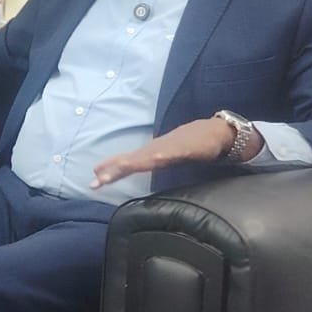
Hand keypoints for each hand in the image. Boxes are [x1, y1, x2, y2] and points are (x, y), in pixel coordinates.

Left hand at [90, 117, 253, 188]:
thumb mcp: (166, 156)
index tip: (94, 180)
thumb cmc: (190, 144)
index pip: (127, 163)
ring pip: (149, 157)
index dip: (110, 170)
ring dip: (133, 163)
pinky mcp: (188, 147)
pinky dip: (163, 155)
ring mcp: (171, 147)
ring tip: (119, 168)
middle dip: (115, 170)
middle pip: (132, 161)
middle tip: (97, 180)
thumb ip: (150, 163)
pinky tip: (155, 158)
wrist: (217, 132)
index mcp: (151, 153)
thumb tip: (134, 171)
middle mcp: (157, 149)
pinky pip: (174, 152)